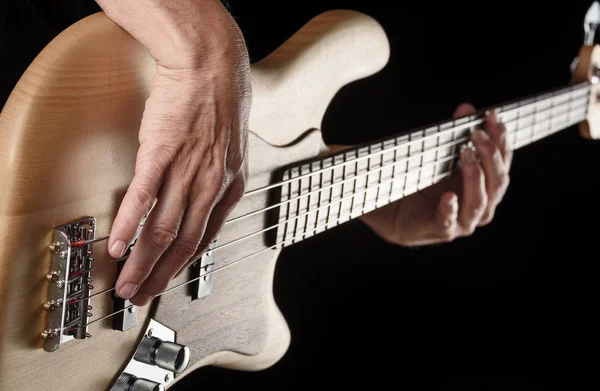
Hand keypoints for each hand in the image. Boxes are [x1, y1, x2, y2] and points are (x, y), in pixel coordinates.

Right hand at [98, 0, 251, 304]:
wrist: (210, 65)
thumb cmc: (220, 102)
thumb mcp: (230, 149)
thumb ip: (216, 179)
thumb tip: (199, 201)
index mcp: (229, 186)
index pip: (205, 237)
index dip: (184, 264)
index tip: (167, 280)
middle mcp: (211, 186)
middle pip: (184, 243)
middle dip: (161, 275)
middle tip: (142, 295)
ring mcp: (186, 171)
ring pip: (163, 230)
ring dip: (142, 262)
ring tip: (127, 283)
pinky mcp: (161, 153)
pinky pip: (143, 199)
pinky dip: (128, 227)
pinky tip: (116, 246)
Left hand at [360, 103, 511, 245]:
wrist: (393, 210)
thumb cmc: (422, 183)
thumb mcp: (440, 156)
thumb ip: (455, 134)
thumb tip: (467, 107)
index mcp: (484, 187)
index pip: (502, 164)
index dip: (502, 141)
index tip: (492, 116)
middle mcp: (479, 206)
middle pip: (498, 183)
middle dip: (491, 156)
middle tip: (477, 134)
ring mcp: (461, 221)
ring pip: (480, 203)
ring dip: (475, 177)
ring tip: (464, 154)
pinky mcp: (439, 230)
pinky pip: (448, 222)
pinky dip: (450, 210)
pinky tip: (448, 197)